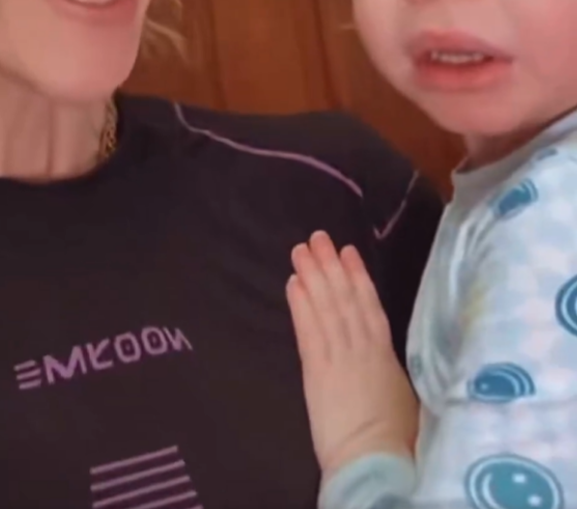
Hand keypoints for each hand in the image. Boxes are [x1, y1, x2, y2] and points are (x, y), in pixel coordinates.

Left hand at [286, 231, 417, 478]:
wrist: (375, 460)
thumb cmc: (397, 438)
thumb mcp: (403, 395)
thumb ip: (391, 370)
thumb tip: (387, 363)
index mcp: (385, 352)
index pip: (369, 305)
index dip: (357, 277)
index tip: (348, 251)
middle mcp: (360, 346)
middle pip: (343, 298)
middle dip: (329, 265)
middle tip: (317, 236)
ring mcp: (338, 355)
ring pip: (325, 306)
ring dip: (312, 275)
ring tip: (301, 250)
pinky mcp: (316, 370)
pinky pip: (308, 329)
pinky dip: (300, 305)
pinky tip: (292, 283)